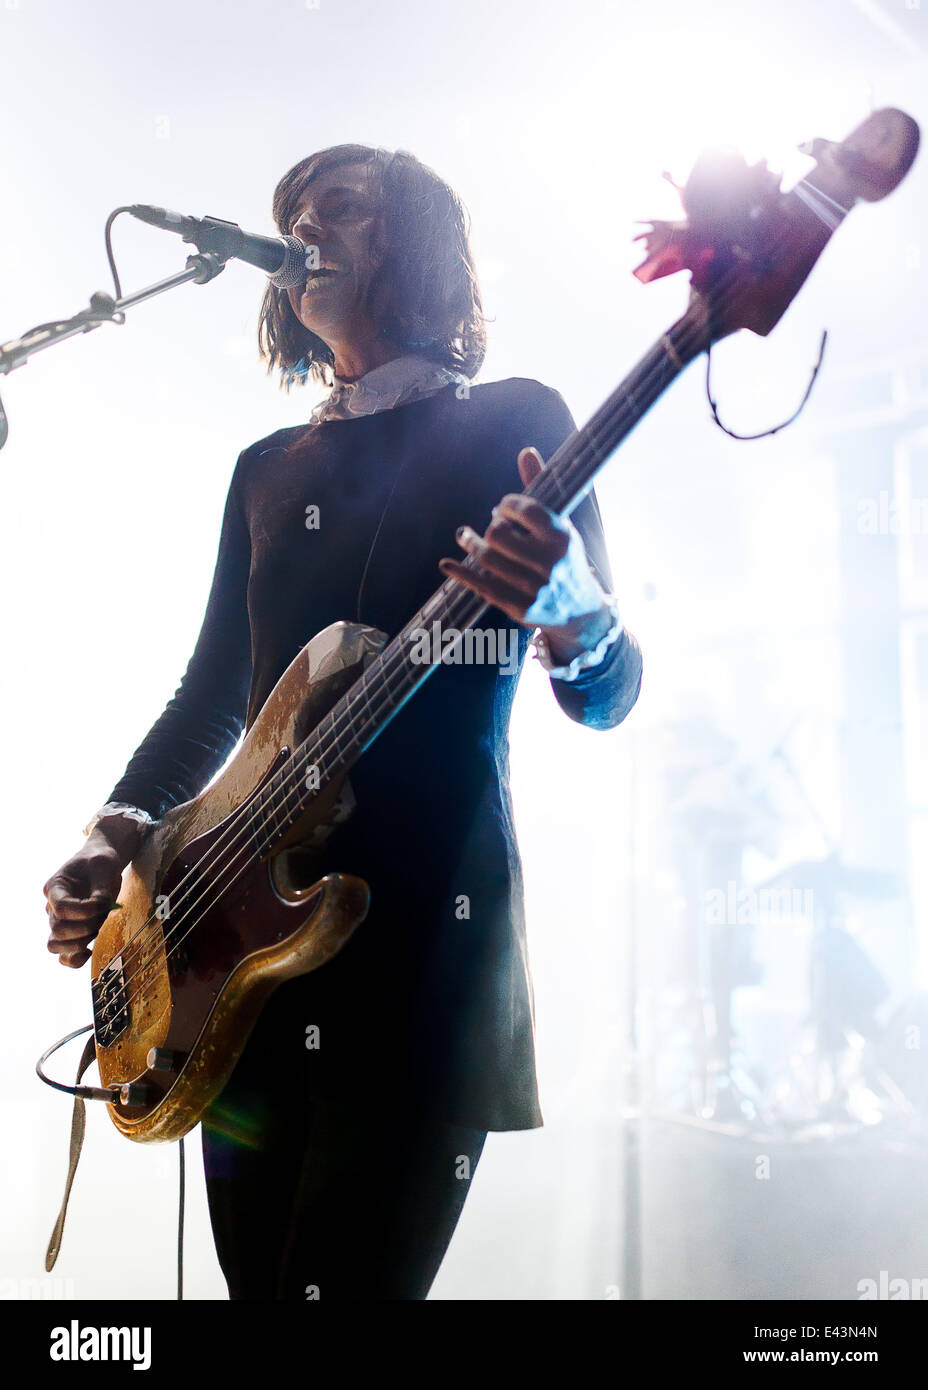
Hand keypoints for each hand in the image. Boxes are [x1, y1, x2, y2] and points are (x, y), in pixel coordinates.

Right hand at [43, 831, 130, 968]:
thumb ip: (102, 887)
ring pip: (55, 945)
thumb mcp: (104, 865)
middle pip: (57, 929)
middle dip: (84, 928)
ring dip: (78, 944)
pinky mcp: (71, 933)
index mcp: (55, 887)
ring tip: (96, 931)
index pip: (61, 908)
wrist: (101, 865)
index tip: (104, 904)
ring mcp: (60, 921)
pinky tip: (90, 951)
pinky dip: (74, 959)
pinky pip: (64, 956)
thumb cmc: (100, 862)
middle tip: (103, 916)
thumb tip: (102, 906)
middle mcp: (52, 906)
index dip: (83, 912)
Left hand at [438, 446, 614, 662]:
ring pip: (487, 559)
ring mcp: (534, 588)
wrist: (581, 611)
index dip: (507, 505)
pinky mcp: (520, 608)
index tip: (503, 509)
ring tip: (466, 537)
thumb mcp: (559, 525)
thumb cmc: (565, 559)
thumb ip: (539, 490)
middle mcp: (551, 563)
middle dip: (491, 527)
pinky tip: (447, 565)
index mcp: (563, 537)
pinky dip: (460, 573)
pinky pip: (482, 586)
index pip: (525, 509)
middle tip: (492, 527)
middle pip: (498, 533)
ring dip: (471, 544)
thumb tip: (525, 452)